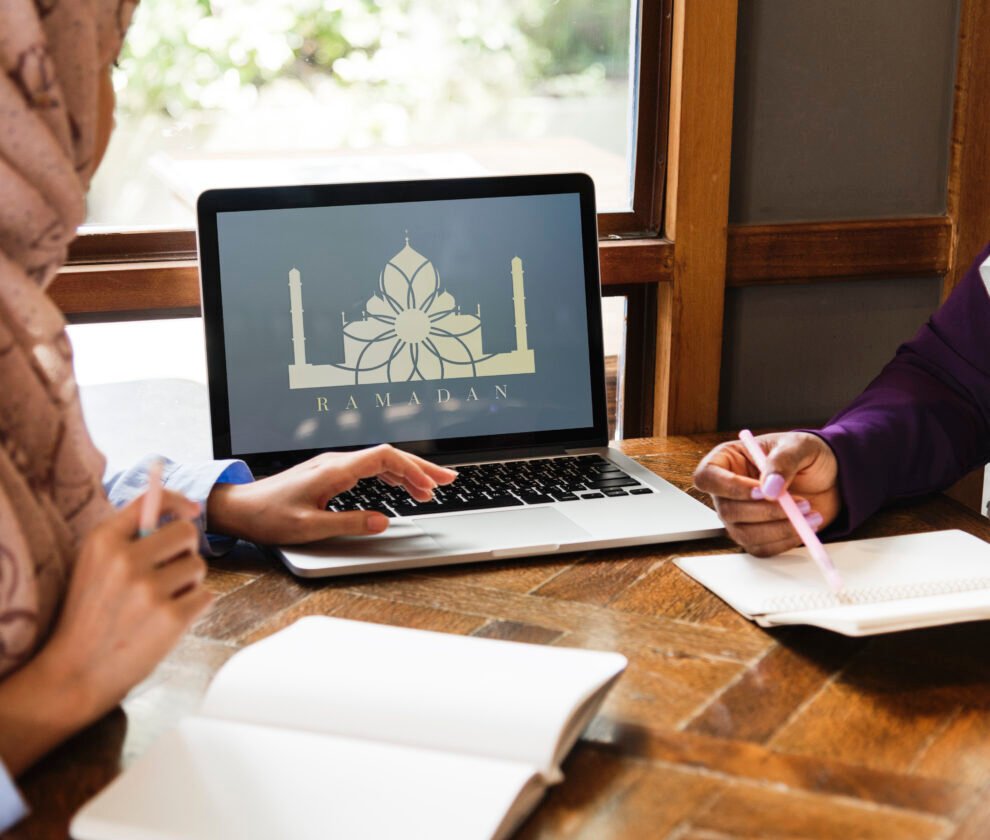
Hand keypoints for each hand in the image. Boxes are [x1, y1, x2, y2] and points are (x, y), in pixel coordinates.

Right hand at [0, 490, 211, 774]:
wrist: (76, 672)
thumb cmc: (91, 615)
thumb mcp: (94, 566)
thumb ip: (128, 536)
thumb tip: (184, 511)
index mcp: (102, 542)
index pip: (151, 502)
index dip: (178, 502)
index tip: (192, 510)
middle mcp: (125, 560)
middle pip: (187, 532)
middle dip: (186, 550)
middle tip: (170, 572)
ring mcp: (149, 590)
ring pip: (198, 566)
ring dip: (189, 583)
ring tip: (160, 603)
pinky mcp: (171, 617)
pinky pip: (206, 595)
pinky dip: (194, 608)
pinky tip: (168, 622)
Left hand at [205, 444, 458, 544]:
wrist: (240, 507)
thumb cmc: (268, 516)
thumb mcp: (309, 527)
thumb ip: (348, 523)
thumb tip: (383, 520)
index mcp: (334, 470)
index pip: (383, 457)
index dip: (411, 468)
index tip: (430, 485)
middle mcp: (337, 462)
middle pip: (388, 456)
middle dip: (420, 467)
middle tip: (448, 480)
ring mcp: (334, 466)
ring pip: (381, 462)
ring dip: (408, 473)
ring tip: (431, 488)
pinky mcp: (331, 474)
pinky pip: (370, 469)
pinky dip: (391, 477)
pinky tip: (403, 487)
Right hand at [693, 431, 841, 555]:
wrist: (828, 477)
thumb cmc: (807, 455)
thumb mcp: (799, 446)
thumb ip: (783, 461)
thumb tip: (770, 487)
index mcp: (728, 460)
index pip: (707, 477)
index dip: (729, 487)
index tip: (761, 491)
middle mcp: (727, 490)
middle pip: (726, 510)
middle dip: (765, 511)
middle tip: (799, 504)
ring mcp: (739, 516)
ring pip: (743, 533)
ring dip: (778, 528)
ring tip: (809, 514)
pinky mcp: (756, 535)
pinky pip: (761, 548)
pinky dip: (784, 541)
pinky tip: (805, 527)